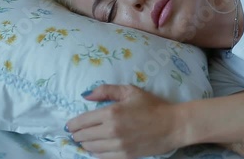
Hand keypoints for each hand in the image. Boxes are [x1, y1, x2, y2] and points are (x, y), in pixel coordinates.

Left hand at [66, 84, 180, 158]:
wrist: (173, 125)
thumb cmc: (152, 106)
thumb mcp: (130, 91)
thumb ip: (106, 90)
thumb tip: (85, 95)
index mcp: (112, 112)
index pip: (81, 121)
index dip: (72, 124)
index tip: (70, 125)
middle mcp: (111, 130)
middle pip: (83, 136)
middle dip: (77, 134)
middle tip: (78, 132)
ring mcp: (118, 145)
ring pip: (90, 148)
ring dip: (85, 144)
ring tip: (87, 139)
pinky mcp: (124, 156)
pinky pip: (101, 157)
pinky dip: (96, 152)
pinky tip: (98, 147)